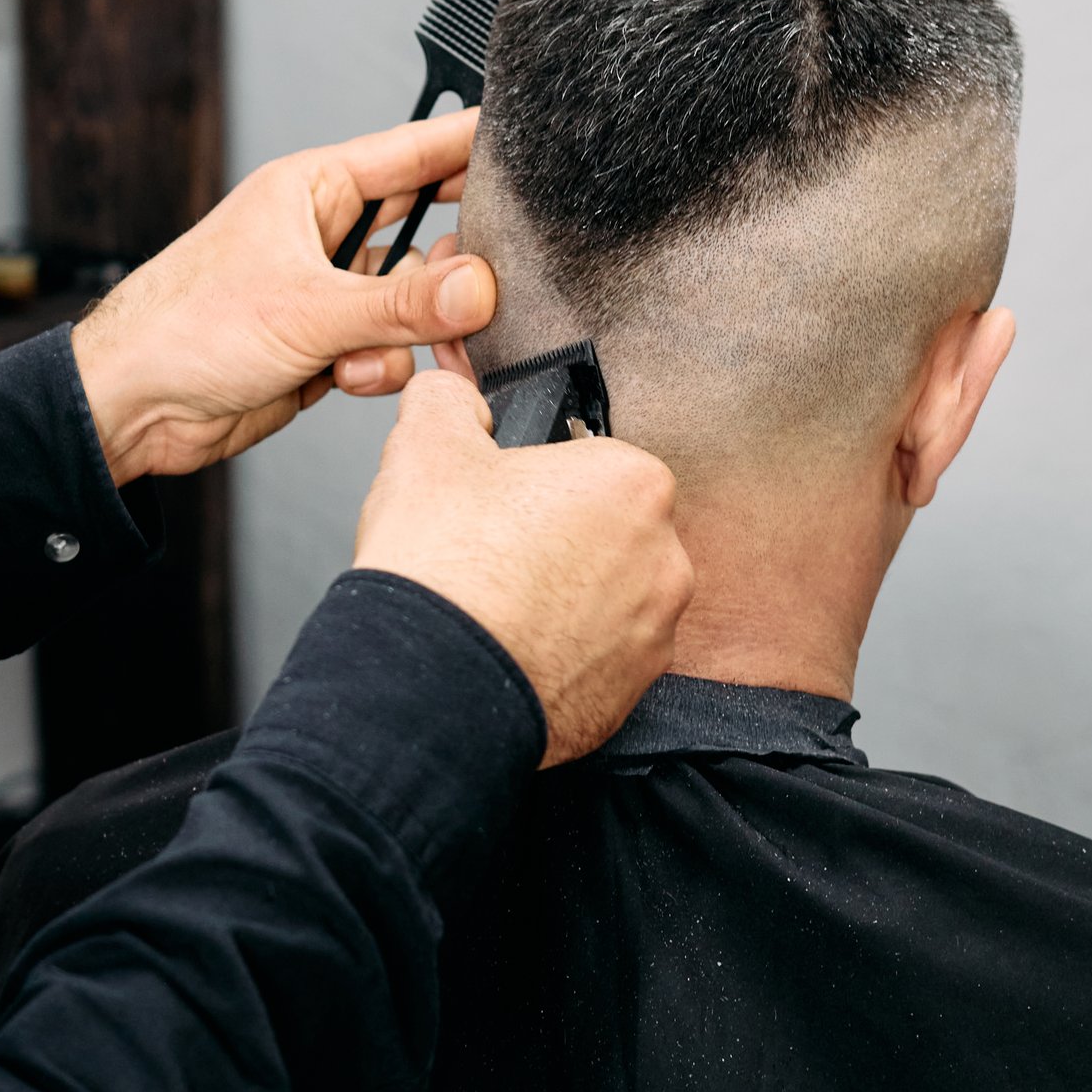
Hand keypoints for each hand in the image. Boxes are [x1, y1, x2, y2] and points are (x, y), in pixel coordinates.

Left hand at [71, 111, 493, 483]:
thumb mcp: (306, 308)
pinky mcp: (326, 347)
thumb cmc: (183, 328)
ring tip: (369, 351)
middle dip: (448, 271)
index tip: (534, 142)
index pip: (415, 152)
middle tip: (473, 289)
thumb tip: (478, 289)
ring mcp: (328, 293)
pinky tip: (343, 378)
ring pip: (414, 303)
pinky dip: (378, 368)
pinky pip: (388, 350)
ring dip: (404, 335)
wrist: (132, 407)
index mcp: (314, 189)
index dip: (473, 144)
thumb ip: (401, 301)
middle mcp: (325, 234)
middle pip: (427, 234)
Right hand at [353, 372, 694, 766]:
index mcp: (634, 484)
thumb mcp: (427, 443)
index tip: (500, 500)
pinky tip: (507, 652)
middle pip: (604, 534)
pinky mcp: (628, 698)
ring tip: (496, 608)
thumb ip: (449, 399)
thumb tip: (453, 393)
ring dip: (561, 602)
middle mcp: (665, 561)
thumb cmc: (443, 569)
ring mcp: (652, 637)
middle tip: (492, 554)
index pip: (591, 463)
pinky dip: (557, 657)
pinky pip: (594, 663)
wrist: (430, 684)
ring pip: (603, 601)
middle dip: (555, 541)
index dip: (536, 478)